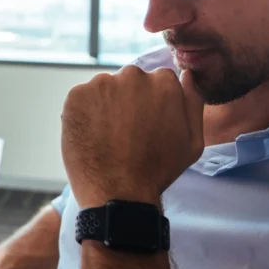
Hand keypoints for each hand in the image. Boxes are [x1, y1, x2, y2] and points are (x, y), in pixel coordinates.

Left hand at [61, 67, 204, 208]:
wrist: (118, 193)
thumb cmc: (158, 171)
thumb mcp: (191, 141)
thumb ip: (192, 102)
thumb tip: (187, 75)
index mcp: (163, 82)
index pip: (156, 81)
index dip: (151, 105)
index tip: (146, 125)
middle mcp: (132, 75)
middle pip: (130, 81)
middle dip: (128, 101)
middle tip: (127, 133)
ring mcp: (102, 84)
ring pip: (105, 89)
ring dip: (106, 105)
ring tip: (109, 137)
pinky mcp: (76, 95)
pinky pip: (83, 98)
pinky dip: (85, 112)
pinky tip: (92, 135)